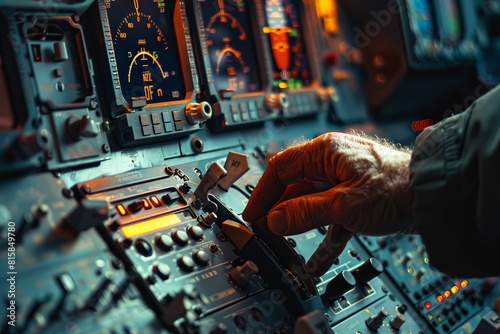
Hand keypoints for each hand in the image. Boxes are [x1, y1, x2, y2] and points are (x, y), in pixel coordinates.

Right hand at [242, 132, 412, 275]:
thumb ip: (304, 212)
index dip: (262, 191)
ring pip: (310, 203)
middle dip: (278, 209)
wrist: (432, 196)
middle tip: (266, 230)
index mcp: (324, 152)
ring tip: (285, 242)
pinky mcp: (354, 199)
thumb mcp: (342, 204)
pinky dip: (323, 237)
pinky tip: (316, 259)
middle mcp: (331, 163)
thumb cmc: (395, 187)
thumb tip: (275, 220)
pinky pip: (330, 218)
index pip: (280, 168)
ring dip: (299, 224)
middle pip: (293, 186)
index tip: (253, 213)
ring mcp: (343, 181)